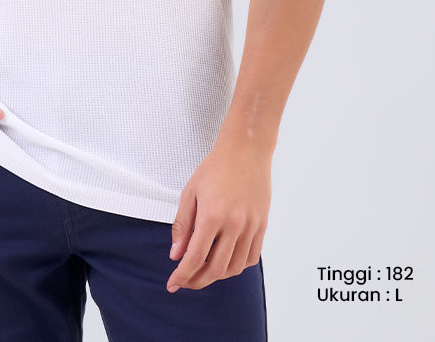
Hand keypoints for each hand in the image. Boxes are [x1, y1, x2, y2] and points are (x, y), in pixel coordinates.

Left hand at [166, 134, 270, 292]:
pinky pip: (251, 257)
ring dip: (217, 276)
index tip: (172, 284)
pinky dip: (237, 266)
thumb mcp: (190, 192)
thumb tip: (176, 255)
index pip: (195, 257)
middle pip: (215, 269)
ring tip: (203, 271)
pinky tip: (225, 261)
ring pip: (235, 267)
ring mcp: (251, 226)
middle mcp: (234, 225)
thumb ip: (182, 225)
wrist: (246, 150)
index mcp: (212, 215)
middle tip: (185, 281)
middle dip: (197, 280)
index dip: (182, 275)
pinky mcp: (262, 225)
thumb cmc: (215, 168)